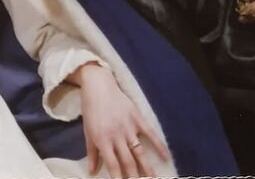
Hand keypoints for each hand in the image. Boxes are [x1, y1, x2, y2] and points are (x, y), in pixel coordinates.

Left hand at [71, 62, 169, 177]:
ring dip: (148, 168)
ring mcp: (128, 127)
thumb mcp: (88, 132)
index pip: (113, 165)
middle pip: (128, 162)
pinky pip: (150, 134)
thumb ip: (92, 153)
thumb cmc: (91, 109)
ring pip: (140, 152)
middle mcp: (116, 136)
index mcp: (102, 140)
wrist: (98, 85)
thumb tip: (92, 172)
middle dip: (135, 177)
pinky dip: (159, 146)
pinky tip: (166, 158)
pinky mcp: (137, 118)